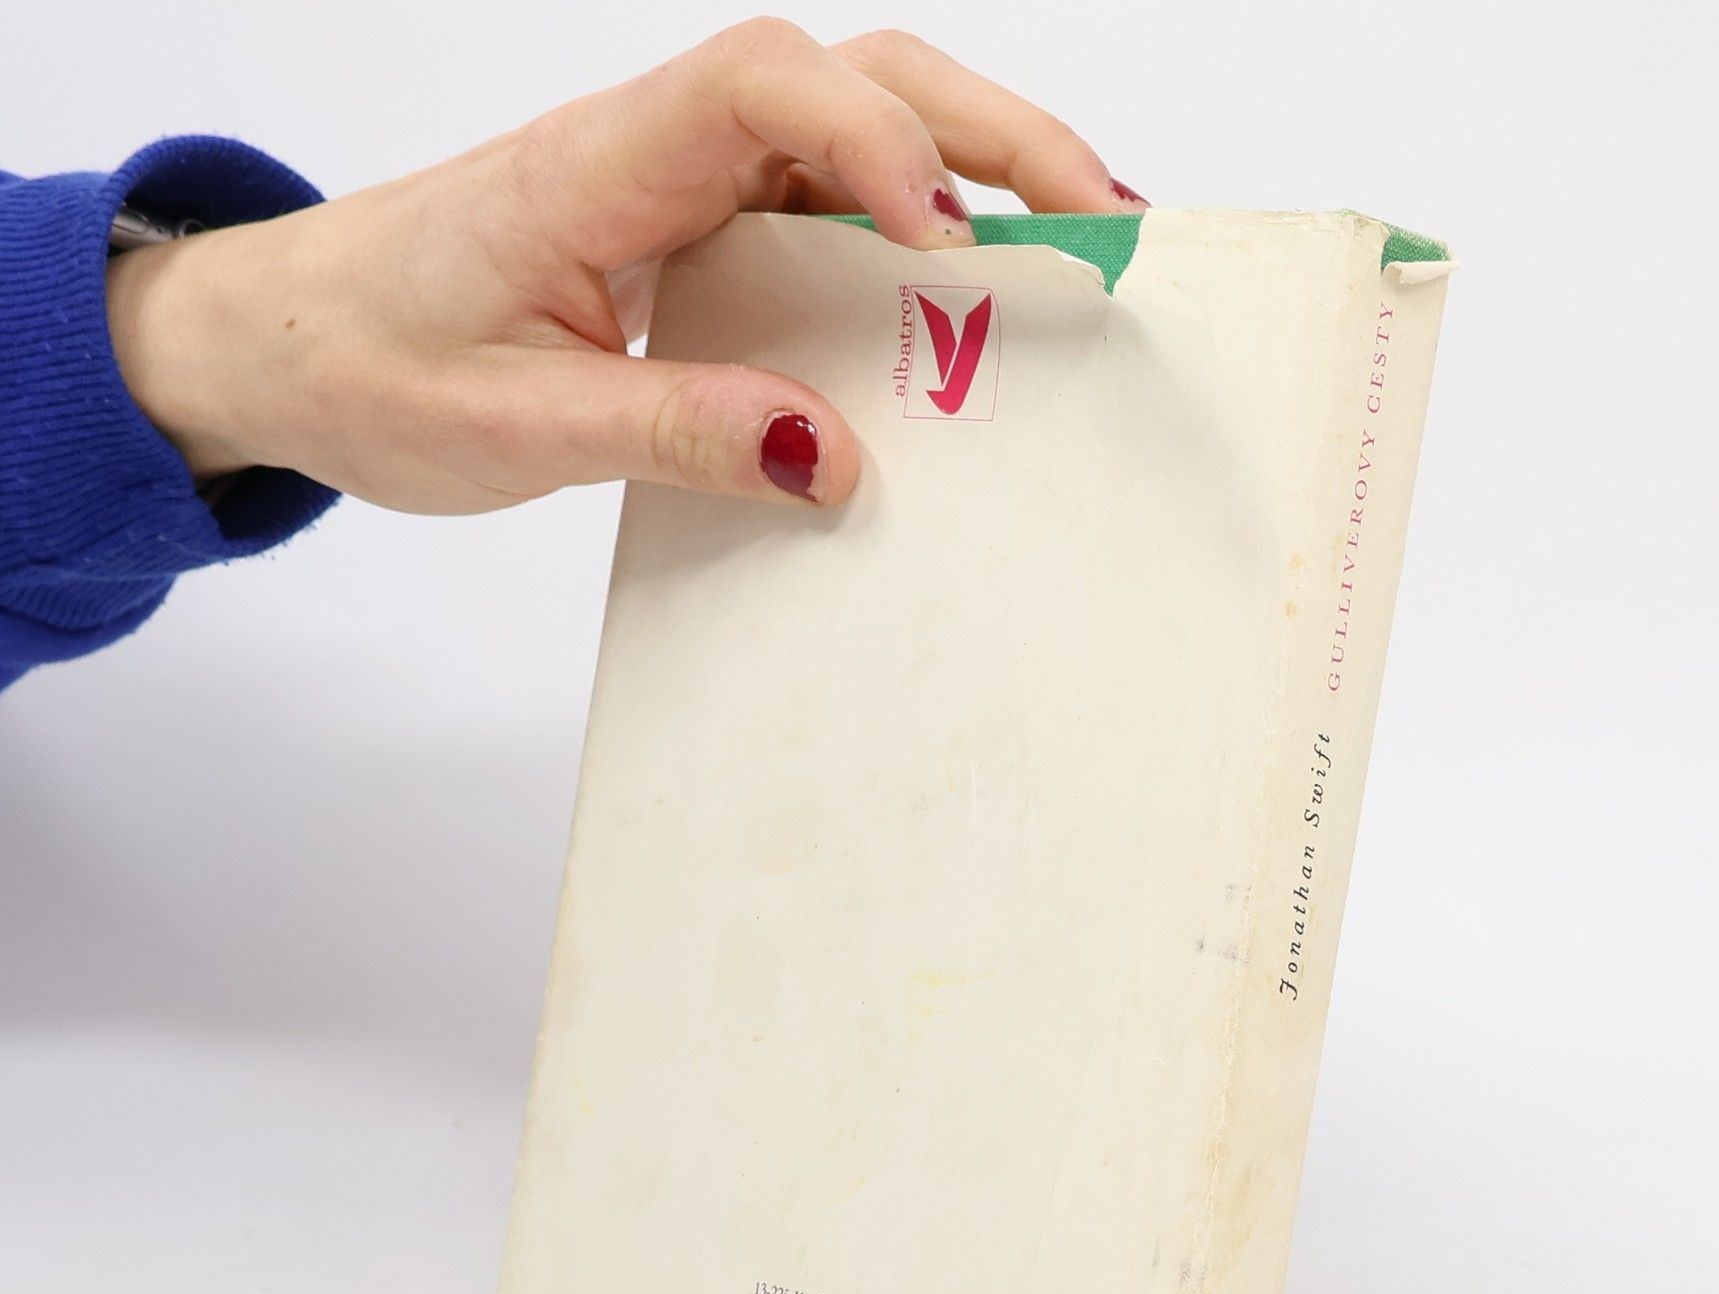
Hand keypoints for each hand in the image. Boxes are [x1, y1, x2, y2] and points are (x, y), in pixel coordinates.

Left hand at [104, 20, 1144, 513]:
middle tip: (1103, 219)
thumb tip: (830, 458)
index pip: (762, 89)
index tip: (949, 252)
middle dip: (991, 132)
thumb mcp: (514, 427)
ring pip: (857, 126)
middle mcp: (653, 146)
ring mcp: (680, 181)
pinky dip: (911, 235)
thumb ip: (672, 431)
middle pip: (853, 75)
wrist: (281, 341)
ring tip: (1081, 244)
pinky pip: (822, 206)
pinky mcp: (693, 229)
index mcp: (593, 166)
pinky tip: (968, 291)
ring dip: (977, 169)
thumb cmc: (366, 363)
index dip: (877, 145)